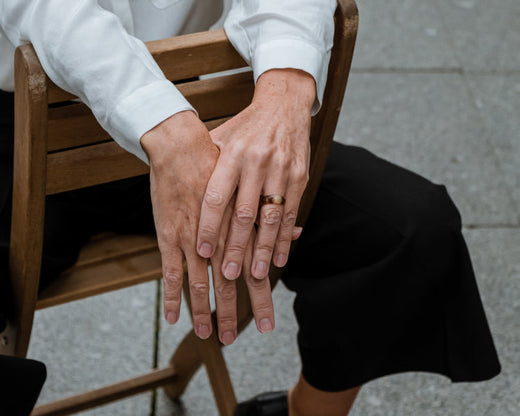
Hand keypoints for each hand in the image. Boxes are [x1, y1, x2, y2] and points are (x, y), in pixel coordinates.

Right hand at [141, 111, 274, 344]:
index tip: (265, 325)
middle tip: (236, 340)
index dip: (260, 300)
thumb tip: (297, 233)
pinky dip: (171, 297)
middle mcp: (220, 238)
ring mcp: (193, 239)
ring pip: (201, 284)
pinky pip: (170, 272)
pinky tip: (173, 318)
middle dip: (234, 314)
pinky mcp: (169, 235)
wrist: (184, 147)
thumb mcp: (254, 189)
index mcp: (242, 229)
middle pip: (230, 284)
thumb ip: (273, 216)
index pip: (254, 272)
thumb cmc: (222, 167)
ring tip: (208, 335)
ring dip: (205, 311)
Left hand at [197, 69, 314, 281]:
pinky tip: (279, 258)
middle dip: (237, 247)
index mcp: (232, 155)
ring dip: (263, 249)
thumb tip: (183, 192)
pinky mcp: (299, 177)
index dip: (210, 226)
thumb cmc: (246, 126)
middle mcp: (257, 164)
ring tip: (256, 274)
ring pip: (271, 217)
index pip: (218, 197)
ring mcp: (281, 171)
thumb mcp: (221, 137)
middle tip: (228, 274)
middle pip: (245, 213)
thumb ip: (206, 164)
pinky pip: (291, 213)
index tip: (203, 251)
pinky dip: (285, 238)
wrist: (284, 105)